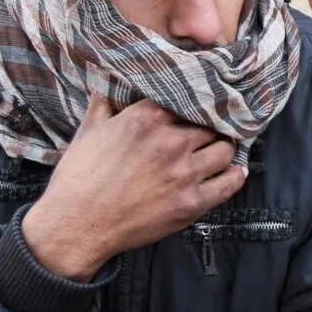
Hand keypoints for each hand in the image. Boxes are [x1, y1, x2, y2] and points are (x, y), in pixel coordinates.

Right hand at [22, 96, 245, 280]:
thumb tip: (112, 86)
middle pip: (211, 125)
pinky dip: (235, 176)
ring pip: (225, 151)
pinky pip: (228, 184)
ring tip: (220, 151)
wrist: (77, 225)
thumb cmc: (79, 177)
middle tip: (212, 132)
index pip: (188, 100)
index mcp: (147, 119)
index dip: (194, 105)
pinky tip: (234, 172)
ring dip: (224, 150)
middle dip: (211, 128)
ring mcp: (184, 174)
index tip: (198, 107)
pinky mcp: (191, 203)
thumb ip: (106, 104)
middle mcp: (171, 142)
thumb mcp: (88, 131)